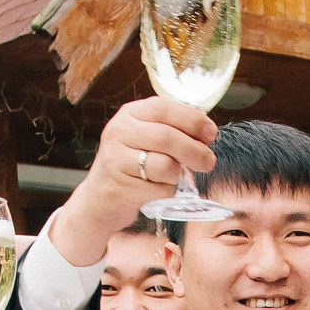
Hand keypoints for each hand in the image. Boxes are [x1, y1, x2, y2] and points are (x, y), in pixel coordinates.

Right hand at [45, 97, 218, 266]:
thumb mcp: (146, 140)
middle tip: (208, 162)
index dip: (192, 120)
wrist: (99, 201)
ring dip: (177, 175)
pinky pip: (159, 190)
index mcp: (129, 114)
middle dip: (195, 151)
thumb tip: (207, 135)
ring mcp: (116, 159)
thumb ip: (173, 131)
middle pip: (167, 137)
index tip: (210, 133)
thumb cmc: (130, 168)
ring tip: (171, 178)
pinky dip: (166, 193)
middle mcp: (119, 132)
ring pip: (165, 165)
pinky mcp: (119, 187)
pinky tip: (155, 191)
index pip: (164, 108)